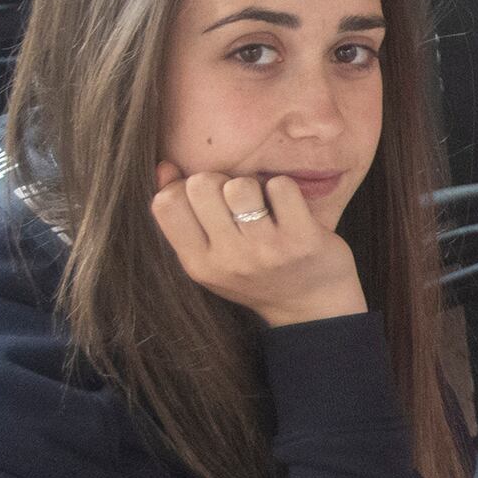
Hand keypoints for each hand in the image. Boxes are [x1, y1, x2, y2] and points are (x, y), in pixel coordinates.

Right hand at [152, 164, 364, 326]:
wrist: (313, 309)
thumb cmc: (255, 277)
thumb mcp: (210, 259)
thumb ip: (181, 218)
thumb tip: (164, 168)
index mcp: (198, 264)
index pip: (165, 203)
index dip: (182, 188)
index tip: (205, 200)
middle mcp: (229, 260)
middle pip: (201, 184)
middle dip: (218, 181)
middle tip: (235, 200)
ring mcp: (266, 251)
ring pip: (240, 185)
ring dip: (252, 185)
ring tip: (261, 205)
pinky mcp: (302, 240)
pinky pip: (281, 187)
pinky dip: (284, 189)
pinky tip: (287, 208)